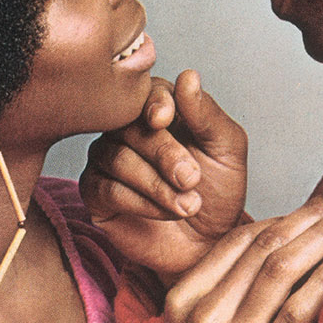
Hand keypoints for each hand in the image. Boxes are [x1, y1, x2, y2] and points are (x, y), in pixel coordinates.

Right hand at [80, 69, 247, 277]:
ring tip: (189, 204)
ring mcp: (108, 157)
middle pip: (131, 126)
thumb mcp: (226, 150)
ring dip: (158, 185)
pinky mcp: (96, 190)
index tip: (164, 119)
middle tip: (191, 178)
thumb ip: (207, 114)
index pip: (148, 91)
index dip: (155, 103)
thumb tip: (188, 77)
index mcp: (160, 108)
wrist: (207, 245)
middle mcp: (128, 127)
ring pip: (118, 158)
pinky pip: (107, 188)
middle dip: (165, 154)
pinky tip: (167, 212)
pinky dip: (141, 202)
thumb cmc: (218, 192)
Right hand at [165, 190, 322, 322]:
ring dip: (320, 233)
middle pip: (261, 245)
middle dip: (307, 214)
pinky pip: (299, 310)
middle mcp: (202, 314)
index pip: (238, 241)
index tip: (315, 200)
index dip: (281, 214)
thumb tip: (281, 242)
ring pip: (280, 266)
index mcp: (184, 300)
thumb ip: (229, 293)